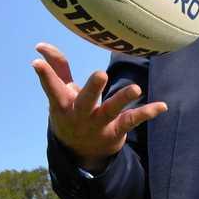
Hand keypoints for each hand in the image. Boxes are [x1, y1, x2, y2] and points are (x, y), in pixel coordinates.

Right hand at [32, 43, 167, 171]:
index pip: (53, 88)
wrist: (81, 153)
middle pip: (86, 101)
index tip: (36, 61)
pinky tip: (162, 106)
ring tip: (136, 88)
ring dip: (123, 99)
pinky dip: (148, 113)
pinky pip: (132, 120)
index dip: (45, 75)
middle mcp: (81, 115)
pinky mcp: (116, 130)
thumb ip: (57, 69)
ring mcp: (99, 124)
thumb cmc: (71, 113)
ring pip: (111, 111)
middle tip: (100, 74)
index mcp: (63, 104)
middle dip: (92, 89)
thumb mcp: (61, 94)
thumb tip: (41, 45)